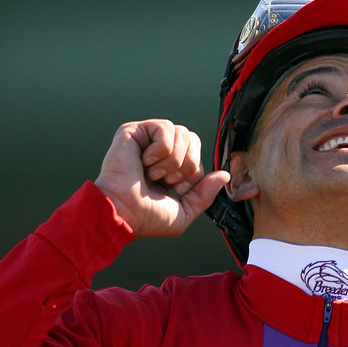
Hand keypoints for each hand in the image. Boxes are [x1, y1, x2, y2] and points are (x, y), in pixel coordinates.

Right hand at [94, 120, 229, 238]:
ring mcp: (146, 139)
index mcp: (170, 168)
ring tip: (153, 174)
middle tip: (166, 181)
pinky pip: (166, 128)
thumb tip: (224, 175)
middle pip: (193, 139)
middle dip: (186, 166)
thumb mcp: (184, 212)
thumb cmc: (146, 217)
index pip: (197, 155)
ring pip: (182, 133)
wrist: (123, 213)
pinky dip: (159, 151)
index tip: (175, 189)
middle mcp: (159, 151)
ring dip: (172, 161)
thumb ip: (205, 195)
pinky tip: (143, 163)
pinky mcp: (135, 130)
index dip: (194, 174)